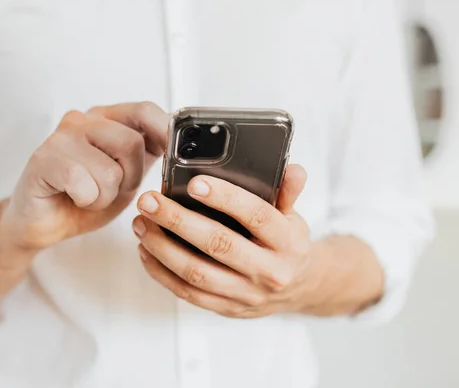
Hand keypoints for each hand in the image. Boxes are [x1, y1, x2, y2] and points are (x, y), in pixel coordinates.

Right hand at [1, 102, 168, 251]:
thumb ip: (152, 154)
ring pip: (111, 170)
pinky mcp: (44, 158)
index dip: (164, 132)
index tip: (172, 154)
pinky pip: (85, 185)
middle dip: (132, 176)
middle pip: (132, 143)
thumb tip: (182, 146)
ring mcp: (63, 136)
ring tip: (92, 194)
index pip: (145, 110)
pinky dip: (88, 201)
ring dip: (108, 194)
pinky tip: (76, 198)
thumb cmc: (90, 195)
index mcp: (109, 119)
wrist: (49, 221)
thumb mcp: (132, 173)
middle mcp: (85, 120)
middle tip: (115, 187)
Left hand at [132, 165, 318, 317]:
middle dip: (178, 220)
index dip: (225, 198)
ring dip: (162, 247)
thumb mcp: (294, 216)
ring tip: (141, 223)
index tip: (195, 182)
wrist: (298, 288)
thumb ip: (288, 191)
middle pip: (219, 245)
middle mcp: (269, 271)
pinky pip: (188, 294)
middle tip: (150, 201)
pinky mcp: (227, 308)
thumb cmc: (288, 245)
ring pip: (197, 273)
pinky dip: (162, 272)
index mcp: (288, 243)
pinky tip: (147, 250)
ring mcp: (247, 293)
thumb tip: (292, 168)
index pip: (256, 216)